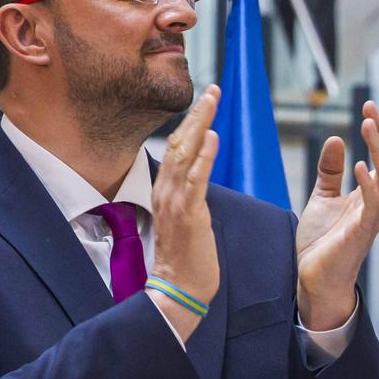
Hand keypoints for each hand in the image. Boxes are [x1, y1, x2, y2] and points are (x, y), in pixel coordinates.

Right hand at [149, 85, 220, 336]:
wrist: (178, 288)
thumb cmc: (187, 258)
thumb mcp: (186, 219)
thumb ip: (189, 196)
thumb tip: (198, 179)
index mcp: (166, 191)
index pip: (178, 148)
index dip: (191, 122)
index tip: (205, 100)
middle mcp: (167, 191)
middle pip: (180, 142)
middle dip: (196, 113)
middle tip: (212, 89)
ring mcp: (175, 202)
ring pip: (186, 153)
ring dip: (200, 124)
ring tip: (212, 100)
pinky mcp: (188, 215)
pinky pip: (195, 180)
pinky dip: (203, 156)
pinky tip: (212, 137)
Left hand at [296, 99, 378, 331]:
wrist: (313, 278)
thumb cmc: (321, 242)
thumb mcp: (322, 197)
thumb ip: (330, 170)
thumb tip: (335, 138)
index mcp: (372, 193)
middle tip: (373, 106)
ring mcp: (372, 217)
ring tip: (367, 124)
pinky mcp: (361, 232)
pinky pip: (373, 205)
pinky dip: (369, 184)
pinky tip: (360, 165)